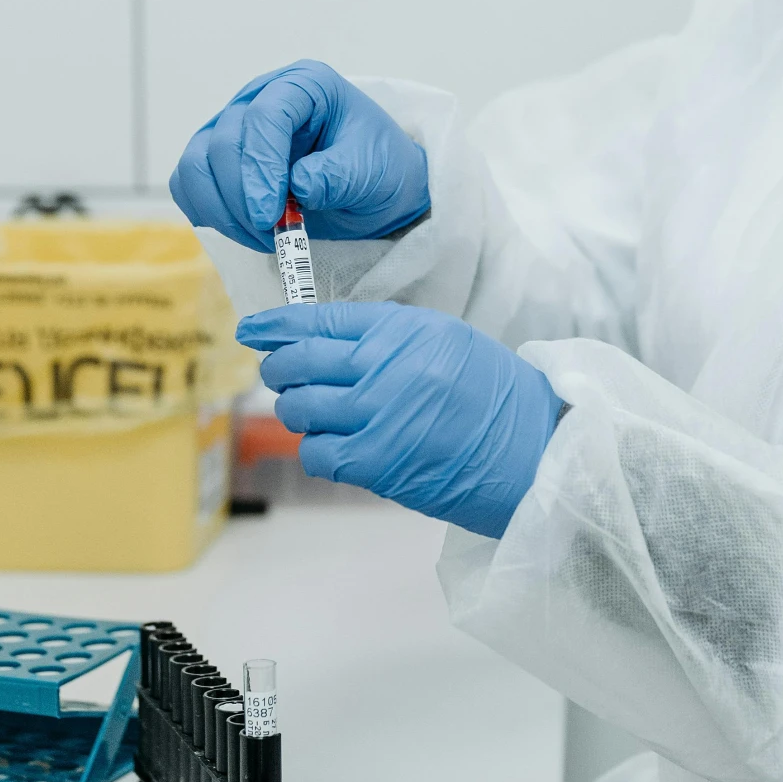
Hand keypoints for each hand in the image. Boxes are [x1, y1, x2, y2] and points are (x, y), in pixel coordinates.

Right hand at [169, 60, 430, 255]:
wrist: (374, 191)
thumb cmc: (377, 169)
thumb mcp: (374, 172)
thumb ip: (339, 175)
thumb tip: (300, 185)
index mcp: (304, 85)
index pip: (264, 116)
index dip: (260, 166)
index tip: (270, 214)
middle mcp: (261, 98)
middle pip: (224, 141)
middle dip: (243, 196)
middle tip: (273, 232)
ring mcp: (234, 127)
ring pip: (196, 164)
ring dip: (223, 210)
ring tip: (264, 236)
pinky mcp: (217, 160)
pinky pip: (189, 185)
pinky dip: (209, 213)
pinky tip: (246, 231)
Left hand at [239, 301, 563, 538]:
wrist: (529, 449)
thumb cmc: (491, 396)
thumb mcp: (444, 342)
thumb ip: (387, 337)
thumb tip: (324, 342)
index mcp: (403, 329)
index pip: (320, 319)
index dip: (277, 327)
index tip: (253, 330)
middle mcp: (384, 366)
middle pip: (299, 362)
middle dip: (280, 369)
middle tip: (283, 374)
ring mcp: (376, 415)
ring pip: (300, 408)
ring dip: (299, 410)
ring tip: (317, 412)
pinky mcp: (375, 462)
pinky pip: (316, 451)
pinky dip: (317, 448)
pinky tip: (337, 445)